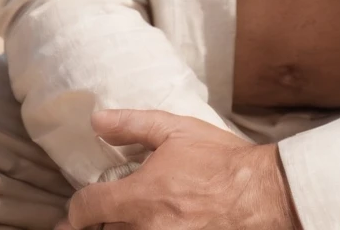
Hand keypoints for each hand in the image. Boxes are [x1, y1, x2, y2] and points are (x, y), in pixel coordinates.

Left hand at [54, 107, 299, 229]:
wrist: (261, 196)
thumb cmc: (221, 162)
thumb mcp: (177, 130)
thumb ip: (133, 125)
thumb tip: (97, 120)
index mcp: (138, 196)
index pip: (84, 210)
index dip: (78, 207)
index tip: (84, 204)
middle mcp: (143, 229)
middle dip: (95, 225)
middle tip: (99, 217)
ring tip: (126, 220)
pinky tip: (151, 225)